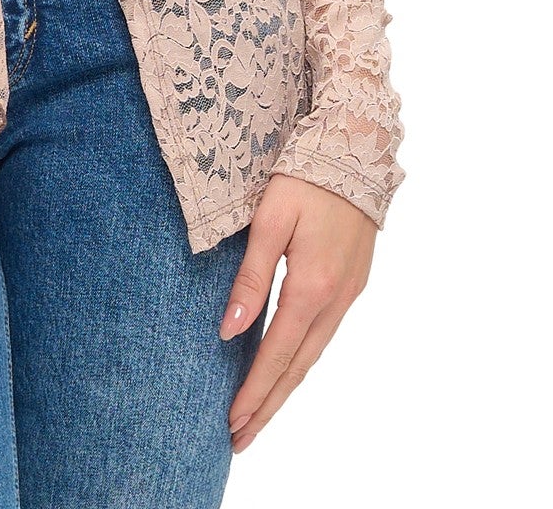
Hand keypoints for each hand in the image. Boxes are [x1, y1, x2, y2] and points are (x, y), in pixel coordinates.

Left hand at [221, 173, 376, 453]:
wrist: (356, 148)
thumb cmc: (304, 177)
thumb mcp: (270, 221)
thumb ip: (250, 277)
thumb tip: (229, 330)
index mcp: (313, 286)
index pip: (276, 354)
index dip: (254, 391)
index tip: (232, 423)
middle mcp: (336, 299)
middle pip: (298, 367)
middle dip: (268, 404)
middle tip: (240, 438)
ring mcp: (349, 293)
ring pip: (313, 354)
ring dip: (285, 386)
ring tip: (258, 413)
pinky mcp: (352, 282)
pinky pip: (323, 334)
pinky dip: (301, 359)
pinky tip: (286, 368)